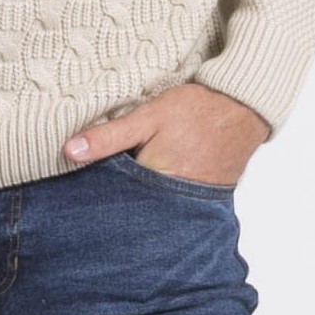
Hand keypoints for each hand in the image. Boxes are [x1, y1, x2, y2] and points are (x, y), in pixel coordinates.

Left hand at [62, 83, 271, 188]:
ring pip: (152, 207)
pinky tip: (152, 185)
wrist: (245, 107)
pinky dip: (160, 197)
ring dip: (138, 199)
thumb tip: (69, 151)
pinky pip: (173, 204)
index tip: (79, 188)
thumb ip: (110, 137)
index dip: (95, 191)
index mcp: (155, 180)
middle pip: (132, 206)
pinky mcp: (203, 199)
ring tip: (125, 189)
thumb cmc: (196, 108)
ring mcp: (190, 202)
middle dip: (115, 200)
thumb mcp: (148, 116)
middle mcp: (173, 200)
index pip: (113, 197)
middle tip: (95, 191)